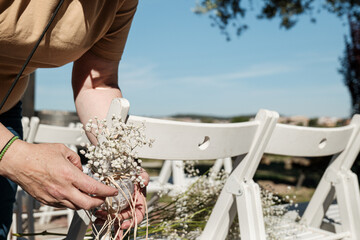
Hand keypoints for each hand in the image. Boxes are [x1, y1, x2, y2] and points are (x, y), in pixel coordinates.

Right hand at [0, 140, 117, 209]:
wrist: (18, 162)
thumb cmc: (39, 154)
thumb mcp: (63, 150)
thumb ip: (77, 160)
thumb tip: (82, 169)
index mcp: (69, 175)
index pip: (94, 188)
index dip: (107, 191)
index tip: (113, 191)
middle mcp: (62, 189)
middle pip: (87, 203)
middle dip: (99, 202)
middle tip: (104, 198)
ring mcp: (54, 197)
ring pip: (76, 206)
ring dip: (85, 203)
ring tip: (90, 196)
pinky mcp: (47, 201)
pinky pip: (64, 205)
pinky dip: (72, 202)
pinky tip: (74, 195)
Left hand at [94, 170, 149, 238]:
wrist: (126, 170)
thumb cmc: (135, 174)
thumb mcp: (141, 174)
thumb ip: (144, 177)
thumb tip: (145, 181)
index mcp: (138, 203)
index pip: (138, 216)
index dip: (131, 222)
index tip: (123, 225)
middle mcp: (130, 206)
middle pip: (123, 218)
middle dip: (114, 220)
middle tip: (104, 216)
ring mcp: (121, 206)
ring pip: (114, 217)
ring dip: (106, 219)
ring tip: (98, 217)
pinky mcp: (112, 203)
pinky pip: (108, 212)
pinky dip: (102, 215)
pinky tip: (97, 216)